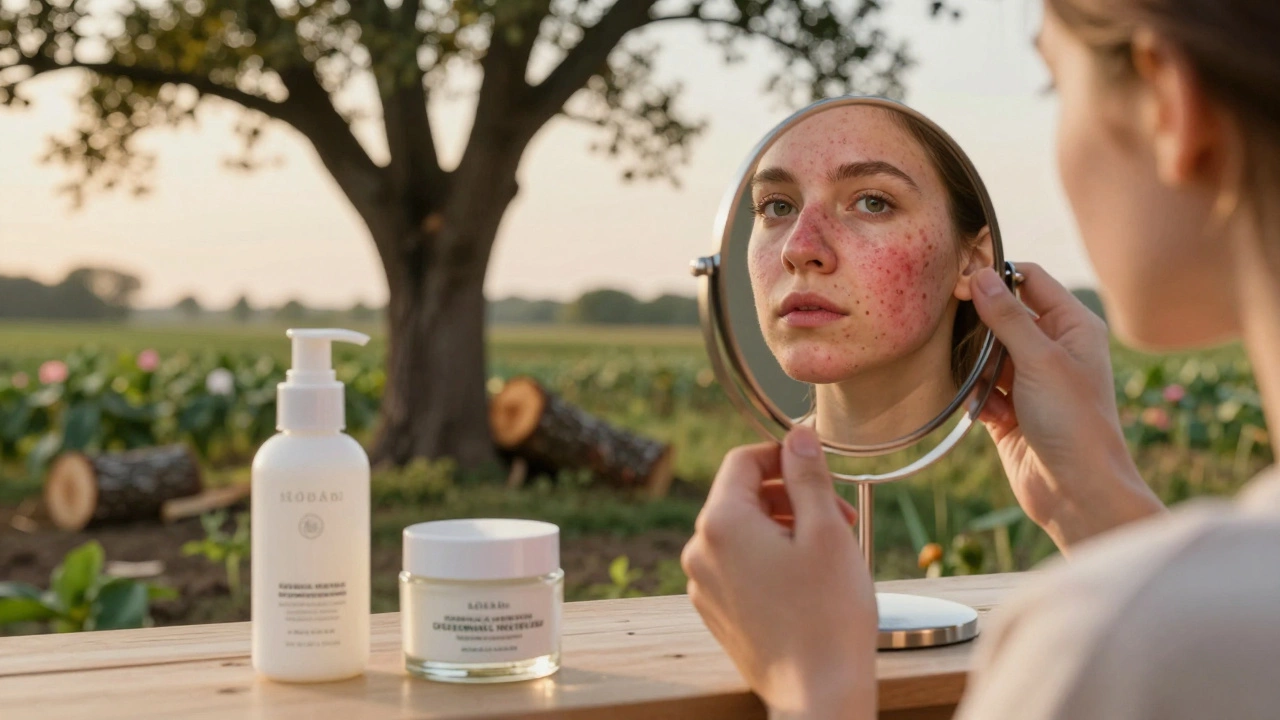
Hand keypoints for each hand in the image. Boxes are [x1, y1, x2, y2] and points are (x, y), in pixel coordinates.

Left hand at [681, 427, 875, 719]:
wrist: (819, 694)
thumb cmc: (828, 616)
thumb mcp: (826, 530)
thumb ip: (807, 474)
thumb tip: (797, 434)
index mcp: (721, 523)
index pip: (742, 460)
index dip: (783, 455)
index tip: (818, 468)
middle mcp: (700, 551)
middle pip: (742, 497)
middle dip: (791, 496)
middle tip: (840, 514)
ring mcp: (703, 585)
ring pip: (743, 533)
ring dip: (784, 528)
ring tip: (830, 550)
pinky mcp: (715, 612)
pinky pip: (739, 567)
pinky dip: (770, 560)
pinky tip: (808, 580)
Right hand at [971, 263, 1164, 550]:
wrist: (1076, 491)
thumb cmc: (1073, 421)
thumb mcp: (1040, 359)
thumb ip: (1007, 316)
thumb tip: (978, 275)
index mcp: (1073, 327)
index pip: (1031, 280)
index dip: (998, 276)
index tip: (961, 282)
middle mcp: (1053, 350)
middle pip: (1003, 317)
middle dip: (980, 327)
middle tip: (959, 333)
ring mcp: (1030, 381)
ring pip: (987, 354)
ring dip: (977, 367)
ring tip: (982, 386)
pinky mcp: (1010, 411)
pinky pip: (981, 389)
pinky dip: (978, 398)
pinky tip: (990, 415)